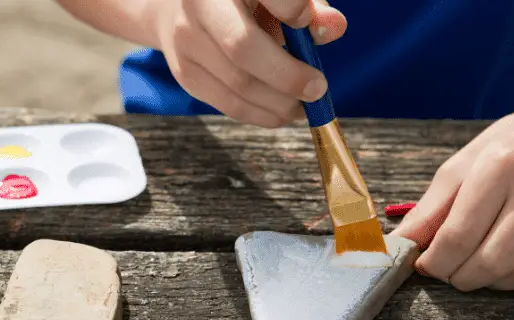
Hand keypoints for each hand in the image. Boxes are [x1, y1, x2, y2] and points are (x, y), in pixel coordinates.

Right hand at [153, 0, 346, 127]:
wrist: (179, 6)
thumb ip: (309, 6)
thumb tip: (334, 27)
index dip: (291, 8)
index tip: (306, 21)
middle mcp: (198, 5)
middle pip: (243, 48)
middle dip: (288, 76)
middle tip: (317, 89)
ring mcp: (185, 41)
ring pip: (238, 84)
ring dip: (279, 103)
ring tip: (303, 105)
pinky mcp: (185, 73)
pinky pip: (228, 104)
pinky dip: (262, 114)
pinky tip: (282, 113)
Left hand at [391, 68, 513, 290]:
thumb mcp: (468, 160)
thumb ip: (432, 206)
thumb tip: (401, 243)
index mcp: (501, 164)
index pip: (458, 234)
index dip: (434, 261)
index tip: (423, 263)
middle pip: (488, 262)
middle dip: (456, 276)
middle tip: (446, 269)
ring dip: (485, 282)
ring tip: (471, 266)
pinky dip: (511, 278)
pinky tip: (502, 261)